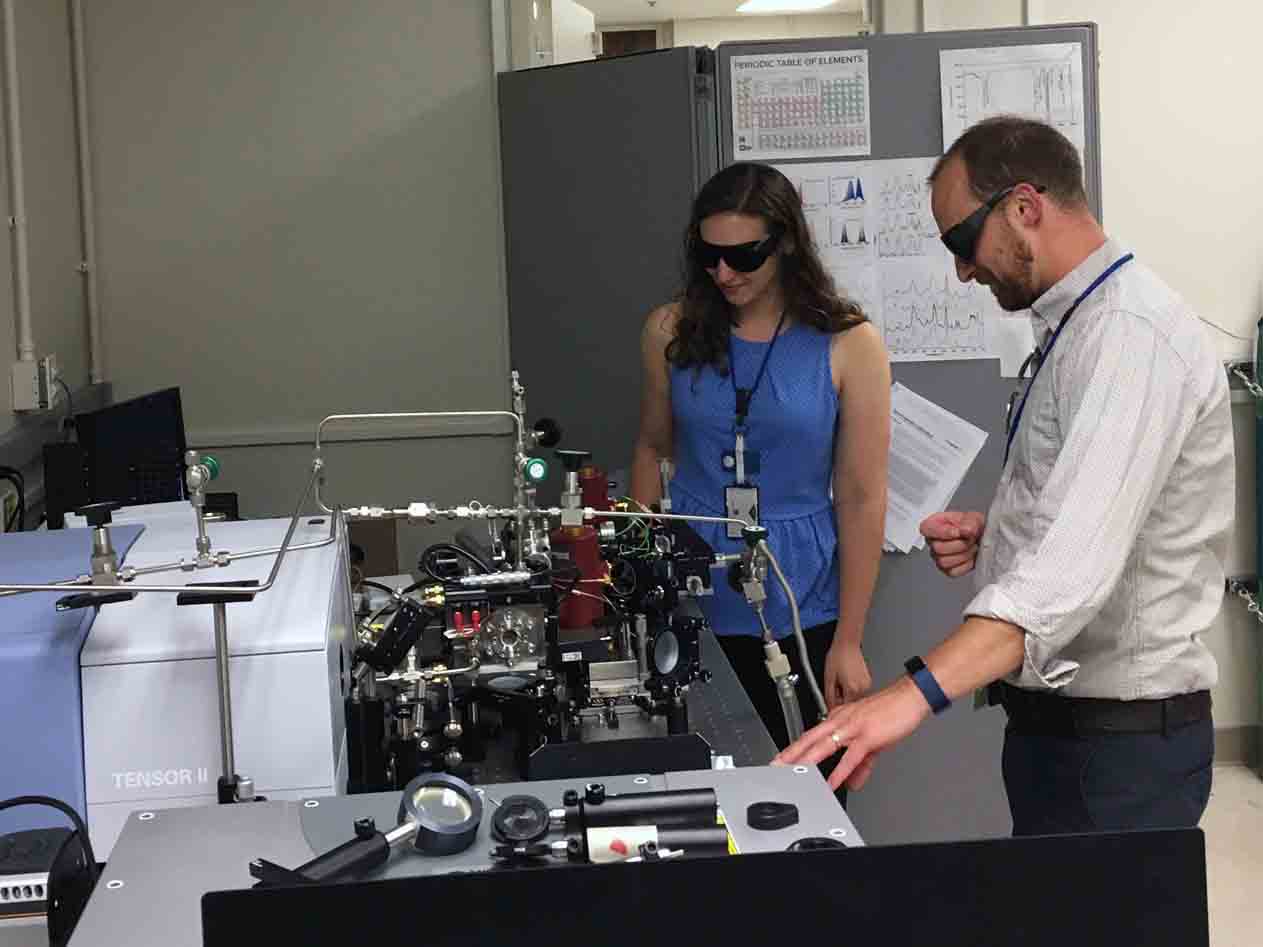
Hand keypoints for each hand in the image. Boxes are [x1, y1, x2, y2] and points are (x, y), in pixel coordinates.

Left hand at [774, 677, 930, 790]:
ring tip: (793, 773)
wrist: (910, 696)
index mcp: (839, 718)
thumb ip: (861, 766)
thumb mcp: (872, 742)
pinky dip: (839, 771)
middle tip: (775, 766)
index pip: (811, 734)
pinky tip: (832, 783)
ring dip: (806, 760)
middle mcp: (841, 720)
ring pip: (824, 745)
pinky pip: (850, 757)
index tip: (782, 758)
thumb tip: (852, 783)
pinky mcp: (868, 736)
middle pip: (810, 738)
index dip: (795, 747)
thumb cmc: (891, 711)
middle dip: (791, 753)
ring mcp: (853, 727)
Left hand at [823, 637, 870, 708]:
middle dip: (841, 698)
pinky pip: (860, 691)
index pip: (844, 707)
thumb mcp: (828, 678)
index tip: (831, 700)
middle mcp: (862, 688)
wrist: (847, 644)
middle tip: (835, 687)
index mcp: (852, 689)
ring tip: (842, 681)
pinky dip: (853, 688)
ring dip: (847, 694)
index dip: (835, 704)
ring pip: (855, 697)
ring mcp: (867, 684)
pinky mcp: (868, 681)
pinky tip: (848, 678)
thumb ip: (829, 696)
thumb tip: (829, 707)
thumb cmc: (838, 656)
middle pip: (850, 703)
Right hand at [920, 511, 985, 577]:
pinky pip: (953, 572)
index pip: (926, 529)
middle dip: (960, 545)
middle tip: (971, 539)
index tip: (959, 532)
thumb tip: (965, 530)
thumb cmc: (973, 526)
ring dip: (964, 555)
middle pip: (938, 548)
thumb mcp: (973, 518)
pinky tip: (971, 557)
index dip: (944, 532)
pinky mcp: (947, 570)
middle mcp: (933, 542)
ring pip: (944, 562)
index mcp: (933, 525)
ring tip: (972, 547)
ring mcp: (938, 557)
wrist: (982, 537)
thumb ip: (969, 522)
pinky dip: (966, 565)